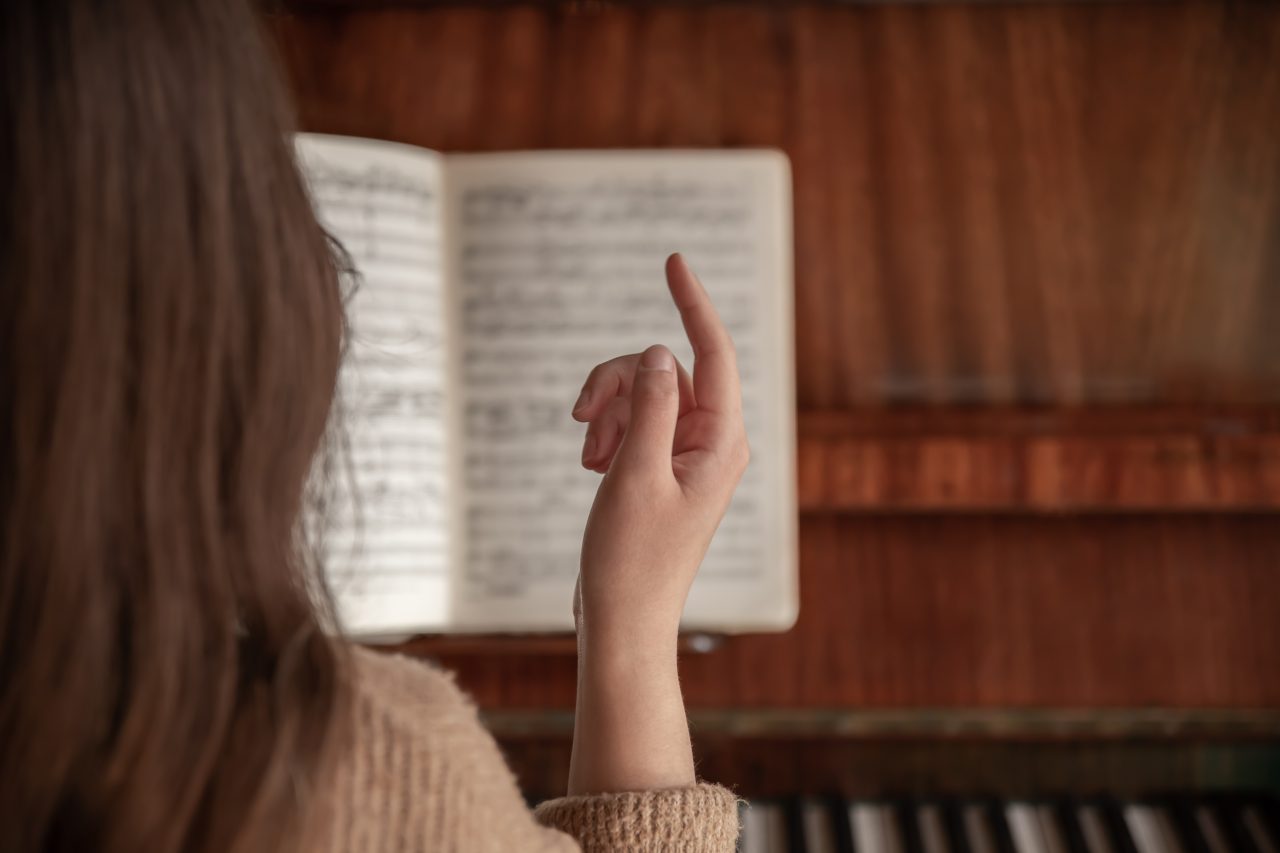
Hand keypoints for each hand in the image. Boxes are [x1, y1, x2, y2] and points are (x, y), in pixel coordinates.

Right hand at [570, 253, 748, 645]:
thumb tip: (661, 352)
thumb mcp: (636, 474)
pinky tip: (591, 463)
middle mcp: (713, 442)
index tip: (673, 259)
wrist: (623, 620)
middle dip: (617, 382)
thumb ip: (651, 407)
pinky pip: (636, 423)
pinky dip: (608, 432)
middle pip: (665, 371)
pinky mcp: (663, 468)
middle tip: (579, 415)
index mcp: (721, 441)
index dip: (693, 302)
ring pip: (644, 394)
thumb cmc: (632, 559)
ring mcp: (688, 455)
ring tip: (588, 456)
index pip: (713, 352)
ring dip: (608, 412)